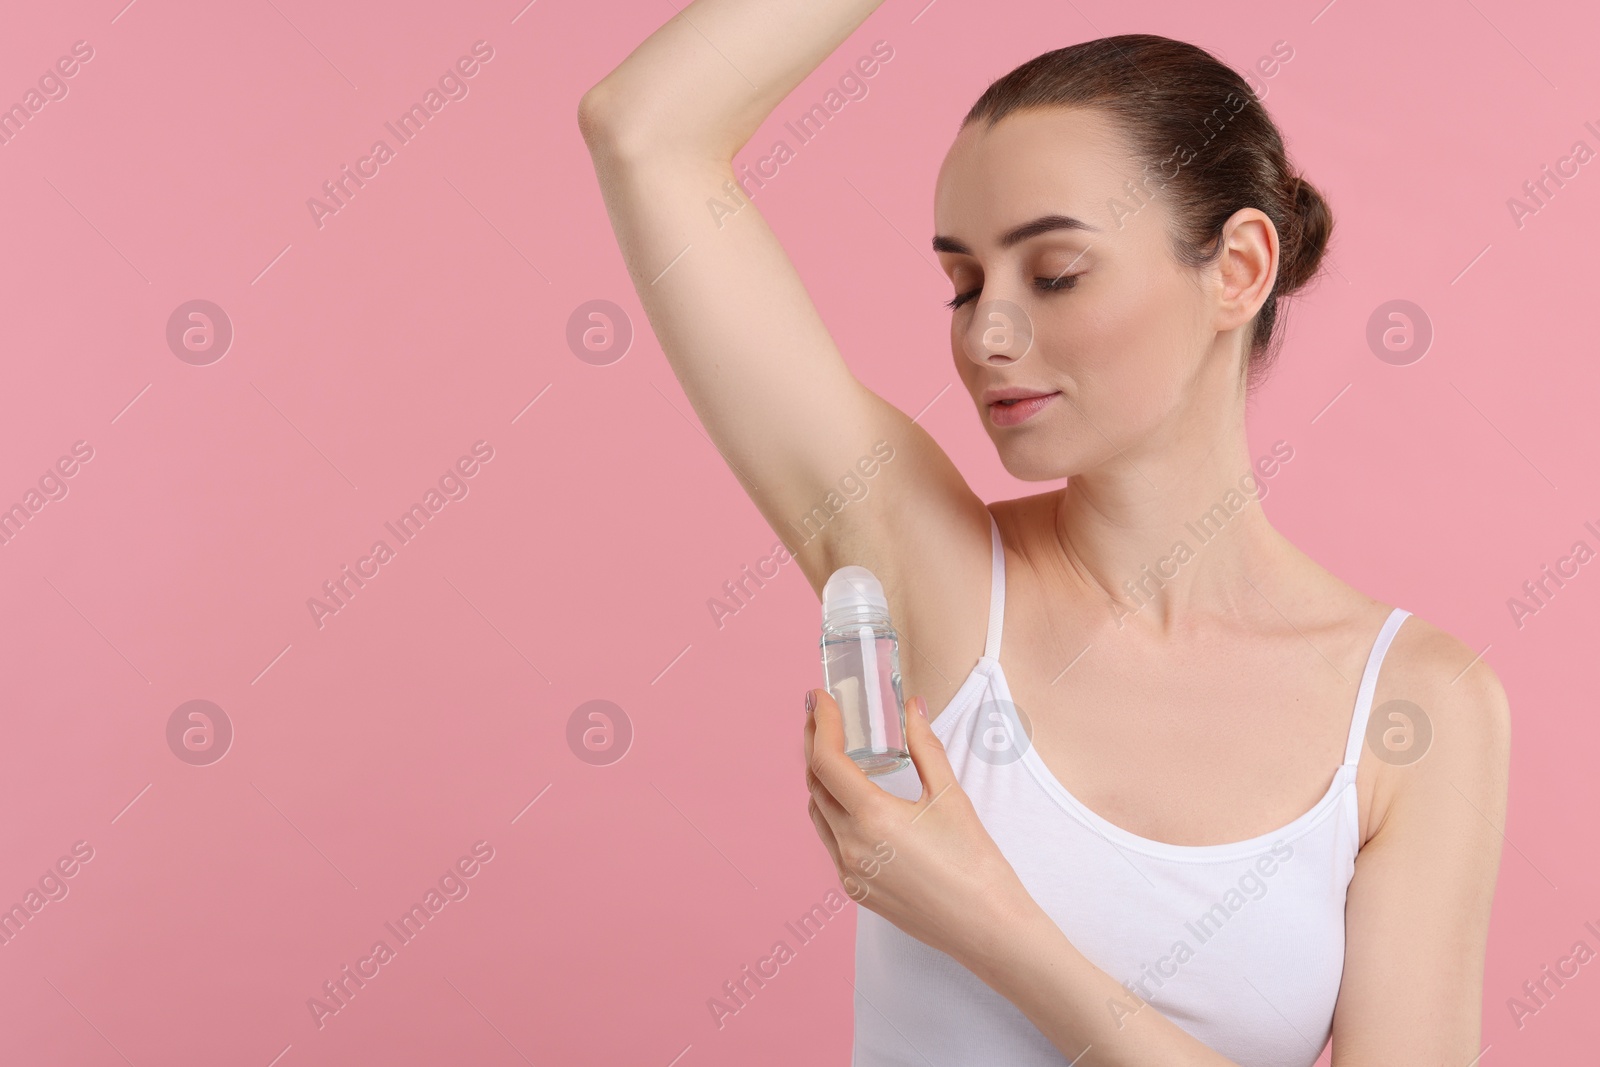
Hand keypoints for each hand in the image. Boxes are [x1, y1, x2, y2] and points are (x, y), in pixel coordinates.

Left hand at [803, 688, 1036, 973]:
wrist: (987, 928)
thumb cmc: (975, 863)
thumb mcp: (950, 797)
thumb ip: (925, 747)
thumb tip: (913, 706)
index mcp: (872, 818)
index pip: (826, 760)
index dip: (819, 723)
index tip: (820, 697)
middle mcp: (850, 846)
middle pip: (815, 783)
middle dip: (813, 744)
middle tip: (820, 714)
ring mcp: (849, 872)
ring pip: (818, 813)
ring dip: (820, 778)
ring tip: (832, 749)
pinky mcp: (856, 890)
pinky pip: (830, 841)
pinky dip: (832, 811)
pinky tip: (850, 798)